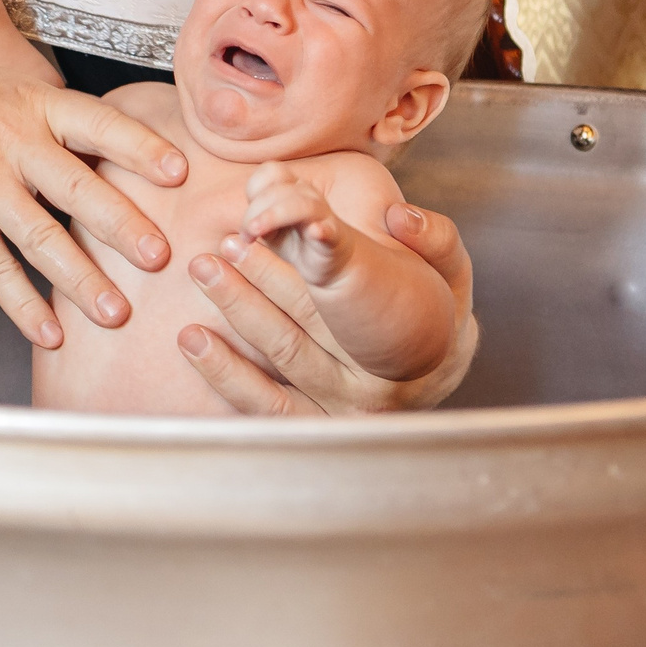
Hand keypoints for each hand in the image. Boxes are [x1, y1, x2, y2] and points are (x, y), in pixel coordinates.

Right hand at [0, 62, 187, 347]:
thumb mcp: (7, 90)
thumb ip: (58, 122)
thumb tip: (117, 156)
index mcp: (35, 107)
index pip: (99, 125)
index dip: (141, 148)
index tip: (181, 174)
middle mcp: (12, 143)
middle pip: (78, 188)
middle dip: (123, 226)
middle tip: (162, 258)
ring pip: (39, 237)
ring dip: (80, 279)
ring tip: (115, 313)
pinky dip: (21, 304)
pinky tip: (48, 332)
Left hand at [178, 200, 476, 413]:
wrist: (435, 378)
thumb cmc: (436, 316)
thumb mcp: (452, 276)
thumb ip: (435, 241)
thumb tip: (399, 216)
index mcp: (402, 345)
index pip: (344, 300)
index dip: (301, 261)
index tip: (264, 226)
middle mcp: (369, 386)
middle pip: (304, 326)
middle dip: (257, 281)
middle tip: (224, 246)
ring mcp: (338, 413)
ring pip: (280, 360)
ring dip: (237, 313)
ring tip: (203, 272)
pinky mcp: (311, 430)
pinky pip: (263, 407)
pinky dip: (225, 374)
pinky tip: (193, 342)